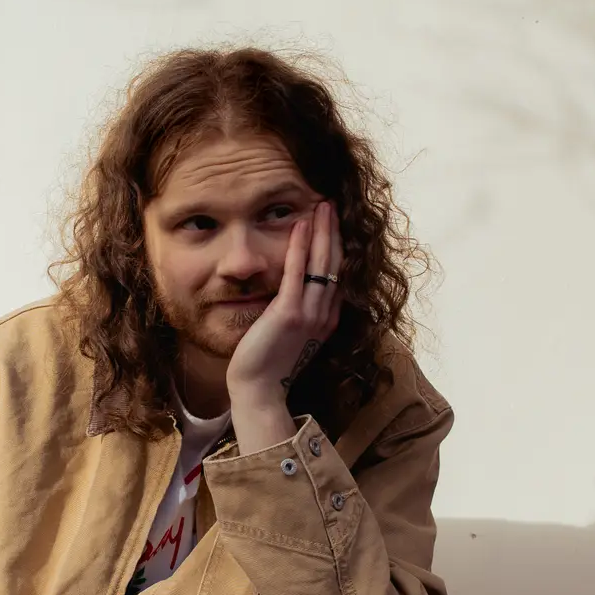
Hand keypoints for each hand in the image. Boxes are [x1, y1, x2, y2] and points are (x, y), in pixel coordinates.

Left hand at [224, 199, 343, 402]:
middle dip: (333, 231)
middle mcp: (324, 315)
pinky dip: (299, 247)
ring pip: (321, 264)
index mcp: (326, 320)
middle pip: (334, 264)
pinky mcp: (288, 314)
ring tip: (322, 205)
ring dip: (322, 231)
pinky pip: (296, 272)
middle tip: (330, 204)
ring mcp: (309, 315)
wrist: (258, 390)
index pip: (336, 275)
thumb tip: (294, 293)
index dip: (336, 246)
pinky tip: (300, 224)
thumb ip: (297, 313)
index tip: (332, 224)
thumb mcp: (290, 335)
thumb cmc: (267, 365)